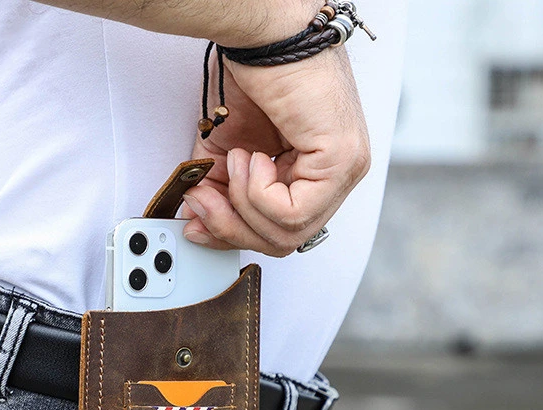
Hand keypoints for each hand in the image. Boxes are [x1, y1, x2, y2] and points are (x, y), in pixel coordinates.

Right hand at [182, 47, 370, 256]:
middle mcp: (336, 177)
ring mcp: (344, 170)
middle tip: (205, 198)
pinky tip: (254, 157)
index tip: (197, 219)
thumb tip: (197, 223)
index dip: (233, 234)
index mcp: (314, 177)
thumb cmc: (256, 79)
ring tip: (238, 160)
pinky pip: (293, 213)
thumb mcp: (227, 152)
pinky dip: (260, 193)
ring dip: (244, 203)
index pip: (279, 233)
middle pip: (283, 242)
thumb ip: (217, 194)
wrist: (264, 34)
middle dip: (232, 227)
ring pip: (288, 233)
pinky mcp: (341, 160)